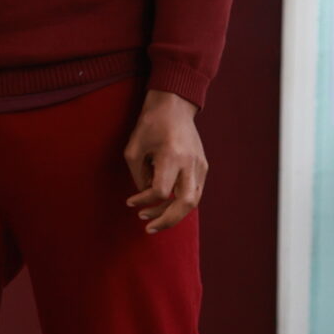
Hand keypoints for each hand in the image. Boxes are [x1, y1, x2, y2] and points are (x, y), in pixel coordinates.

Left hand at [124, 89, 208, 233]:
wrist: (174, 105)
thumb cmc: (149, 125)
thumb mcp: (133, 149)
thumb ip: (138, 177)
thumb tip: (145, 197)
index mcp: (172, 156)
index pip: (160, 191)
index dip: (144, 201)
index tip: (130, 202)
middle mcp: (190, 163)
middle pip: (185, 203)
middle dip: (166, 220)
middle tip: (147, 227)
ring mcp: (200, 165)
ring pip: (194, 201)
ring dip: (174, 214)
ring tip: (153, 219)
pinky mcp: (204, 166)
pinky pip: (195, 192)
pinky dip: (180, 203)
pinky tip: (165, 205)